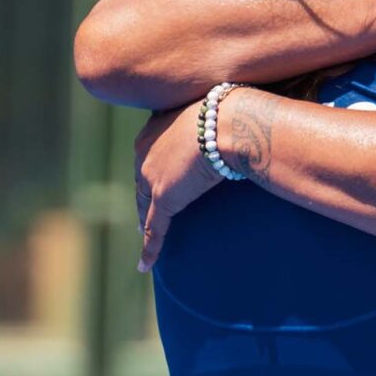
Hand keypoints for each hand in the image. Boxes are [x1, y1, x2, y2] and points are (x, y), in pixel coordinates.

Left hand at [134, 103, 221, 272]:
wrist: (226, 121)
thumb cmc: (227, 110)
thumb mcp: (213, 113)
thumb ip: (212, 122)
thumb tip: (234, 123)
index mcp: (153, 130)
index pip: (147, 155)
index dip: (149, 170)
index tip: (152, 177)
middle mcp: (145, 153)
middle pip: (141, 181)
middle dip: (143, 195)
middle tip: (144, 209)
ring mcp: (152, 176)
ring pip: (144, 205)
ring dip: (144, 219)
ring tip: (144, 232)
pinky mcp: (164, 198)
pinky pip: (154, 228)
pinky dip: (150, 248)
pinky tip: (144, 264)